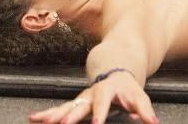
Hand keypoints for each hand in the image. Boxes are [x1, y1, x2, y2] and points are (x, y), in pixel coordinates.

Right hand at [28, 72, 157, 123]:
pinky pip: (59, 110)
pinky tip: (34, 118)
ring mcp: (82, 98)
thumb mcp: (139, 97)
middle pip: (80, 105)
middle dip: (70, 116)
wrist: (116, 70)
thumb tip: (154, 123)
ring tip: (38, 121)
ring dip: (52, 115)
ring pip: (65, 107)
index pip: (104, 102)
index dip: (100, 112)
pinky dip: (47, 114)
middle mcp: (91, 94)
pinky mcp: (75, 104)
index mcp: (107, 91)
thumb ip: (145, 111)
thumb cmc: (128, 88)